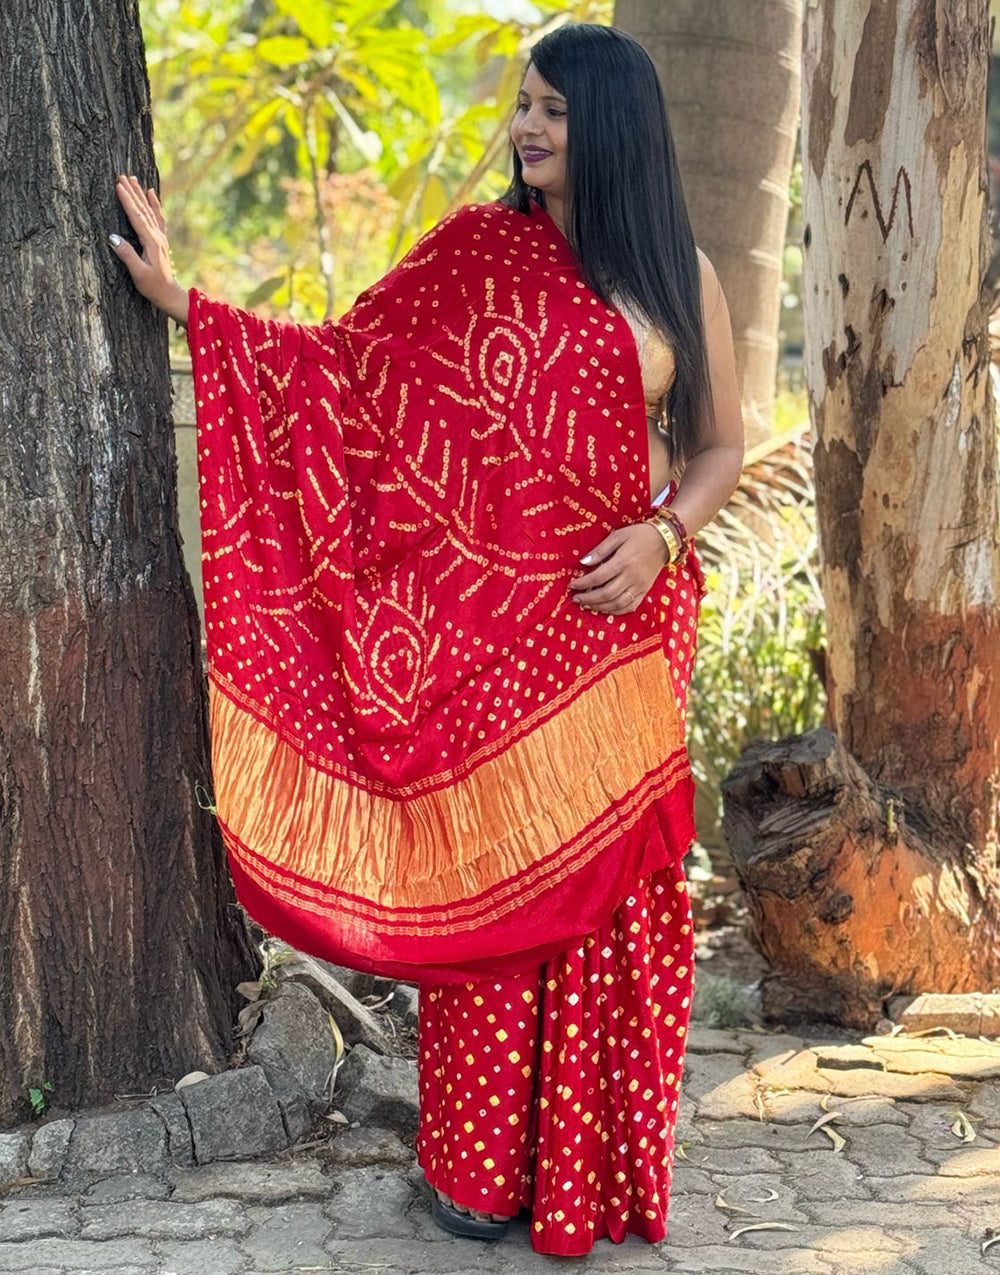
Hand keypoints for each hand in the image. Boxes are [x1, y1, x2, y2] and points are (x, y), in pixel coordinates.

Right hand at [109, 174, 188, 325]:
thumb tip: (113, 238)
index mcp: (151, 242)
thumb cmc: (153, 286)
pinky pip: (158, 217)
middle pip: (143, 209)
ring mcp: (161, 237)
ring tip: (133, 179)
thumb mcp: (138, 274)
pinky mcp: (161, 240)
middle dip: (132, 192)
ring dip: (141, 194)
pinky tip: (152, 193)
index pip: (136, 217)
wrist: (170, 294)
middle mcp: (157, 236)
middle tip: (122, 175)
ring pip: (150, 210)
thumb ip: (127, 255)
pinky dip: (155, 204)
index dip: (127, 201)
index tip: (118, 185)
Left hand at [569, 521, 670, 614]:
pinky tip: (605, 609)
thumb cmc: (639, 535)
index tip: (571, 585)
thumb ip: (600, 550)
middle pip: (606, 594)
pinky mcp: (645, 591)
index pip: (598, 577)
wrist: (665, 540)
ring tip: (586, 605)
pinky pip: (630, 606)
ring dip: (599, 607)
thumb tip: (583, 562)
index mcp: (623, 561)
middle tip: (575, 598)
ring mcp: (639, 586)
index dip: (582, 583)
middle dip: (588, 598)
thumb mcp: (617, 536)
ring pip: (617, 603)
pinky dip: (616, 611)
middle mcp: (631, 576)